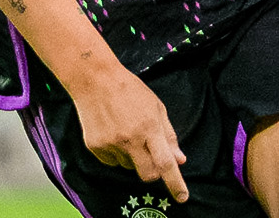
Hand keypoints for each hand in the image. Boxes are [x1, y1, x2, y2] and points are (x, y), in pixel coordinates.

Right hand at [69, 63, 188, 203]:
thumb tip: (180, 160)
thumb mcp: (156, 107)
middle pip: (147, 174)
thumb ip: (168, 135)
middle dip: (153, 173)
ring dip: (133, 157)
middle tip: (151, 156)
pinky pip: (111, 162)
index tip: (182, 197)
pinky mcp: (95, 147)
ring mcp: (111, 145)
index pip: (165, 163)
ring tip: (126, 132)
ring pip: (128, 167)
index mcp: (149, 127)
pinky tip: (113, 133)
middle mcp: (130, 139)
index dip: (175, 183)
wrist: (95, 80)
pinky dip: (116, 154)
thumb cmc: (130, 90)